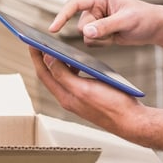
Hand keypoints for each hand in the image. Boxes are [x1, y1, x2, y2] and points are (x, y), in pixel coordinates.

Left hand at [29, 46, 143, 134]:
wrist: (132, 121)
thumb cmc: (112, 107)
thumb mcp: (84, 88)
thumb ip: (64, 75)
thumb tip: (48, 60)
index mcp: (65, 97)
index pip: (44, 74)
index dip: (36, 57)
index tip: (30, 42)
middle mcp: (69, 98)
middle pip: (50, 75)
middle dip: (42, 58)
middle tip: (38, 42)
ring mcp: (78, 98)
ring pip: (62, 77)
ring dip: (57, 63)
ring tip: (54, 49)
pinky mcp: (88, 96)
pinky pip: (74, 80)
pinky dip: (71, 68)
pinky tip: (77, 62)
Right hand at [49, 0, 162, 47]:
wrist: (155, 27)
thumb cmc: (144, 18)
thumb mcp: (126, 21)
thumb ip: (105, 26)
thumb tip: (85, 32)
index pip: (74, 4)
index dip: (62, 15)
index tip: (53, 29)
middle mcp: (95, 6)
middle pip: (81, 25)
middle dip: (95, 32)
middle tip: (114, 30)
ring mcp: (96, 18)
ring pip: (85, 35)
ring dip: (100, 39)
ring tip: (116, 33)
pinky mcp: (99, 30)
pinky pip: (91, 41)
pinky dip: (102, 43)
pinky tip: (115, 38)